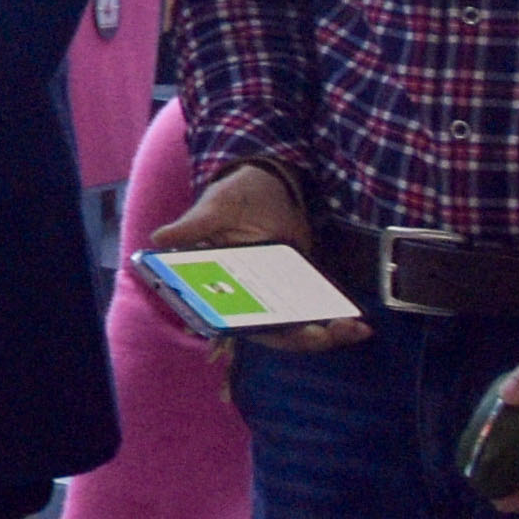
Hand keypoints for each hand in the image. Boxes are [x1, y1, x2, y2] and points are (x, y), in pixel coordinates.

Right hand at [160, 161, 369, 349]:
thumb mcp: (215, 207)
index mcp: (226, 286)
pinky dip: (336, 318)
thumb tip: (159, 238)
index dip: (269, 333)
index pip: (243, 320)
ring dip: (328, 334)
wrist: (266, 180)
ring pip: (301, 325)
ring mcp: (279, 291)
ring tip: (356, 330)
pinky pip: (318, 308)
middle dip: (308, 338)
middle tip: (333, 333)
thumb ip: (194, 225)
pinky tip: (359, 322)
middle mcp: (252, 296)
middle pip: (278, 331)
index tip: (300, 332)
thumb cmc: (233, 194)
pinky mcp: (302, 282)